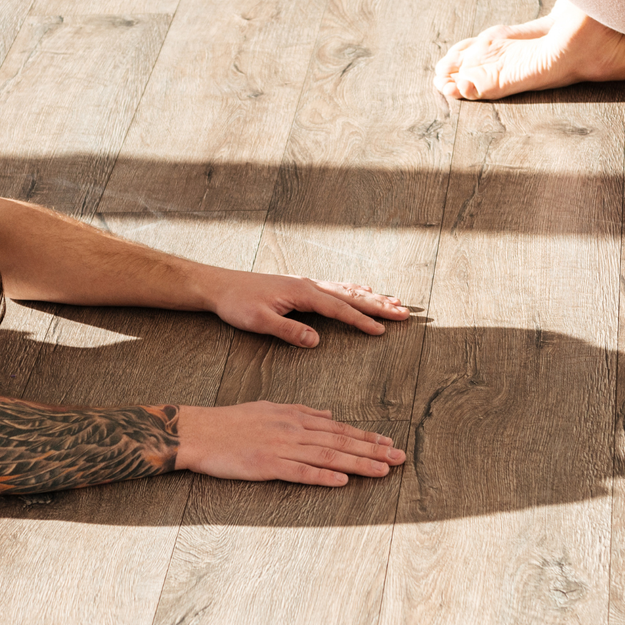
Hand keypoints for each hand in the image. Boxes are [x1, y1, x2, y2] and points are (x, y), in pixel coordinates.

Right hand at [173, 402, 404, 485]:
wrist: (199, 431)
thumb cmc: (231, 422)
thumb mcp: (270, 408)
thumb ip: (301, 411)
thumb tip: (329, 415)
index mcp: (295, 416)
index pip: (339, 428)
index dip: (366, 437)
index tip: (388, 443)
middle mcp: (293, 429)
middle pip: (341, 441)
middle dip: (373, 450)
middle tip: (400, 457)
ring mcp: (281, 447)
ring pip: (328, 455)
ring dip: (359, 463)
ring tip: (383, 470)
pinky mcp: (267, 465)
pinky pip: (300, 472)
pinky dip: (323, 476)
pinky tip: (342, 481)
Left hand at [203, 270, 411, 346]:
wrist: (219, 286)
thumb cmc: (237, 304)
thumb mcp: (259, 322)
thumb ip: (288, 331)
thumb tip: (316, 341)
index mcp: (302, 293)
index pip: (339, 309)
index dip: (361, 320)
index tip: (382, 330)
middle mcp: (308, 285)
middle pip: (351, 295)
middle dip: (378, 305)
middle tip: (404, 313)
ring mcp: (305, 284)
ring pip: (346, 290)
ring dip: (371, 297)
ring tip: (393, 302)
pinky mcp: (299, 287)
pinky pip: (335, 288)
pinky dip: (353, 291)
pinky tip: (361, 291)